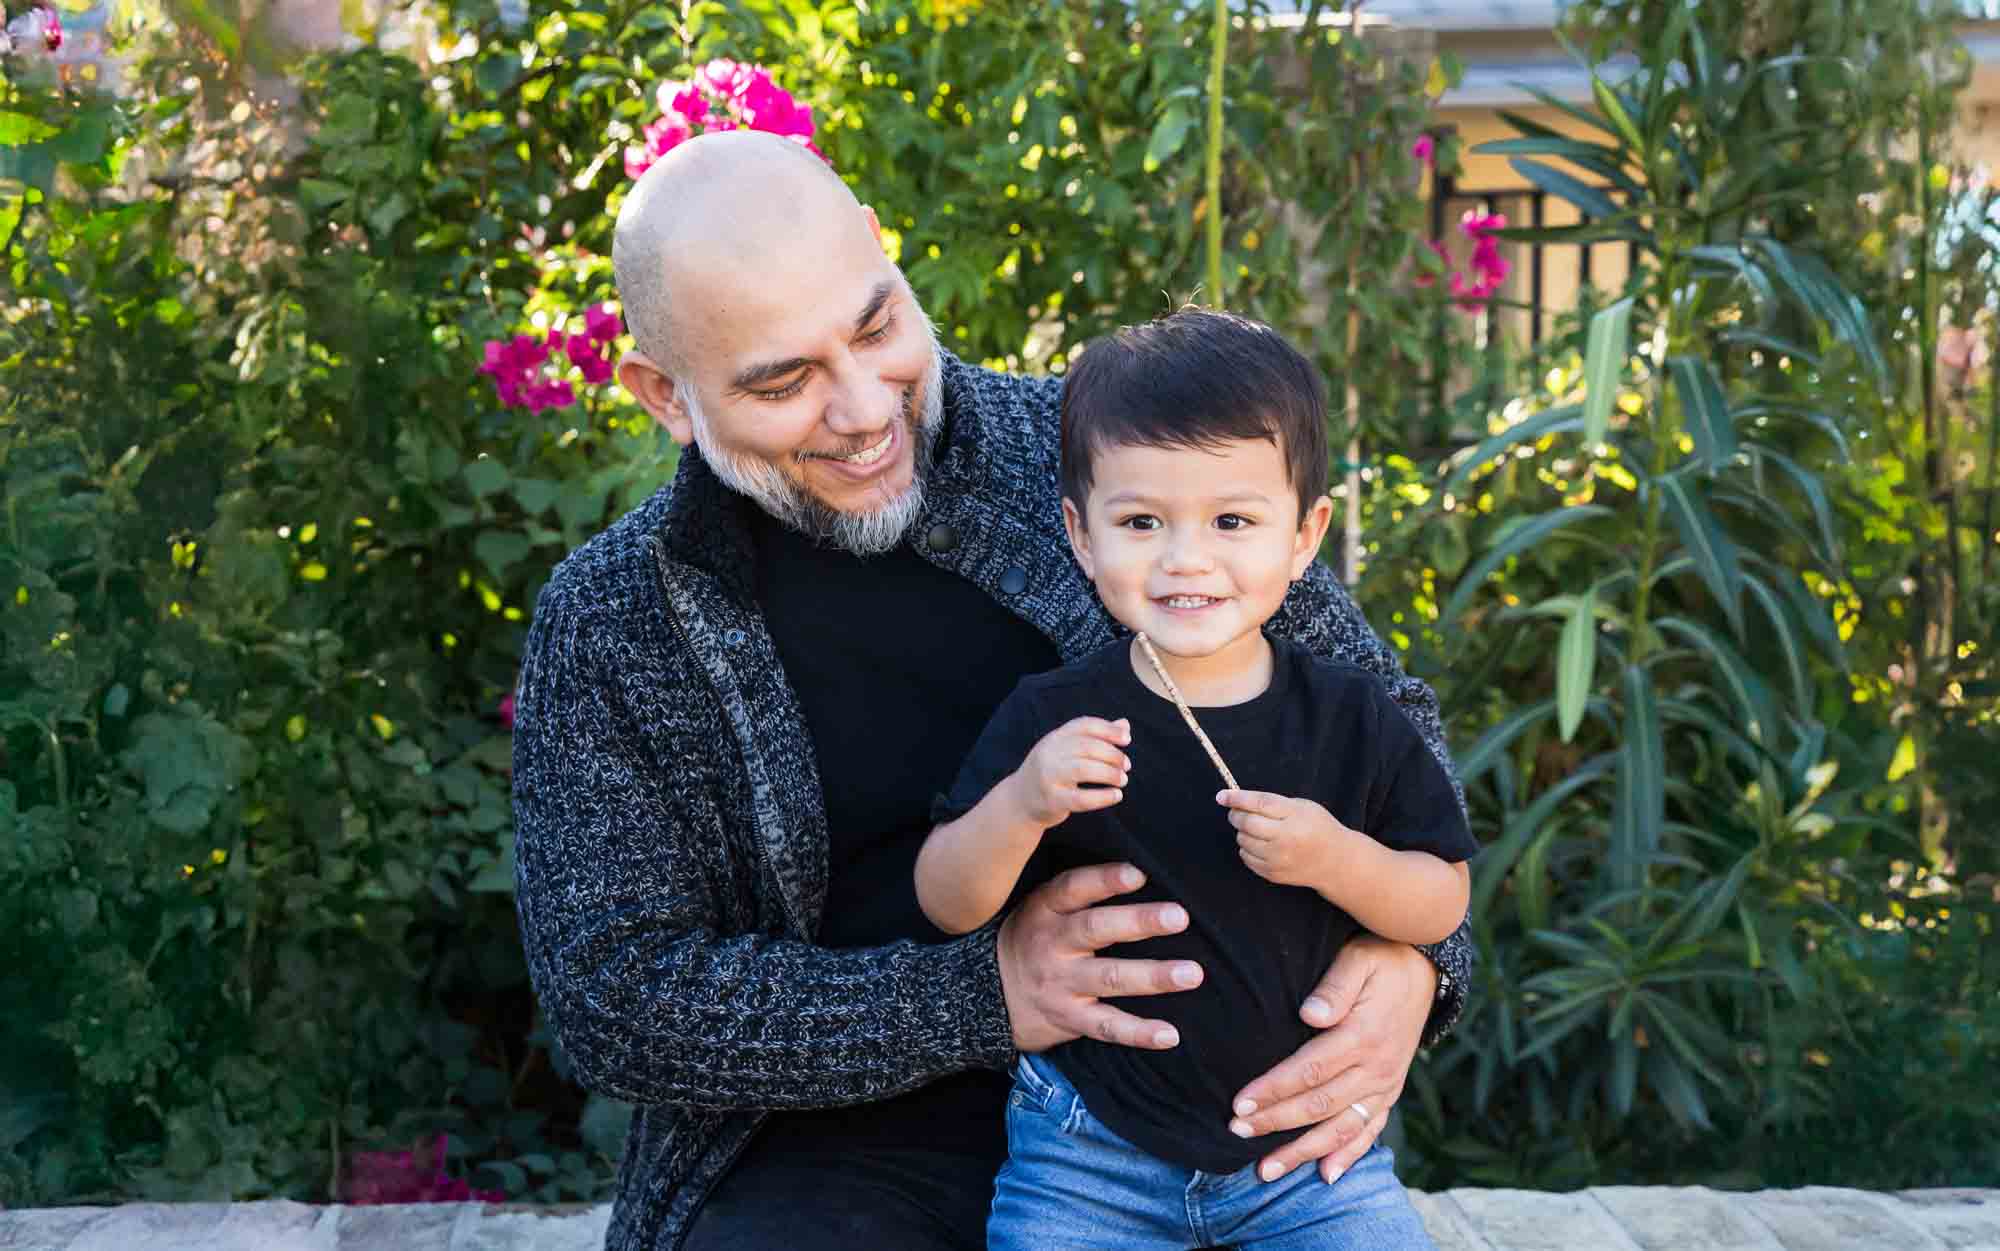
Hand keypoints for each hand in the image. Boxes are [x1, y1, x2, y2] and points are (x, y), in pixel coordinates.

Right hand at [997, 862, 1204, 1053]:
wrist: (986, 995)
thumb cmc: (1032, 939)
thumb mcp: (1041, 907)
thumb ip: (1082, 891)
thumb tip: (1144, 867)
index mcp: (1046, 909)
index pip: (1074, 888)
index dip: (1105, 880)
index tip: (1139, 874)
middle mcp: (1052, 944)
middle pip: (1096, 929)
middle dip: (1139, 922)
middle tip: (1180, 917)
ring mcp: (1060, 983)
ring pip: (1109, 978)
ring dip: (1152, 976)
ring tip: (1192, 973)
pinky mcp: (1069, 1018)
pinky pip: (1106, 1026)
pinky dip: (1138, 1032)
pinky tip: (1170, 1035)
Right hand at [1008, 717, 1130, 827]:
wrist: (1019, 800)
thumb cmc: (1051, 772)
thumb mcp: (1067, 750)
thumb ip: (1095, 737)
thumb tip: (1125, 725)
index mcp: (1055, 738)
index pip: (1084, 725)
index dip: (1108, 730)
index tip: (1127, 740)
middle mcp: (1049, 753)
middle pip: (1087, 747)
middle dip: (1113, 755)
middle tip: (1127, 765)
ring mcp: (1048, 777)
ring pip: (1084, 770)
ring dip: (1110, 774)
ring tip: (1123, 780)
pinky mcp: (1052, 800)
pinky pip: (1081, 798)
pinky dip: (1103, 797)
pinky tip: (1116, 795)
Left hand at [1217, 789, 1349, 888]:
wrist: (1334, 862)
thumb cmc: (1317, 828)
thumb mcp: (1302, 807)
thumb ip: (1273, 803)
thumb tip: (1238, 801)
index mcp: (1295, 817)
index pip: (1259, 804)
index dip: (1237, 798)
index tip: (1222, 796)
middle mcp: (1286, 839)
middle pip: (1247, 823)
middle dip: (1236, 815)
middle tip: (1237, 812)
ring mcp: (1278, 859)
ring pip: (1243, 840)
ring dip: (1243, 832)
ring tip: (1258, 830)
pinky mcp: (1272, 874)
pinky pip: (1246, 857)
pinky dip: (1248, 848)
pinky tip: (1261, 845)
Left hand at [1226, 934, 1436, 1183]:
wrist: (1425, 970)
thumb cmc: (1381, 959)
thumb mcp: (1359, 960)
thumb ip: (1335, 987)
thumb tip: (1309, 1015)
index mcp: (1362, 1036)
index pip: (1309, 1070)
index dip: (1273, 1089)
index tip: (1239, 1103)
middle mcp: (1375, 1068)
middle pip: (1319, 1104)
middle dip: (1275, 1123)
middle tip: (1236, 1132)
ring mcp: (1385, 1084)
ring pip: (1340, 1128)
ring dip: (1303, 1151)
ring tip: (1266, 1170)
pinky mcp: (1390, 1092)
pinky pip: (1370, 1130)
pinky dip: (1349, 1156)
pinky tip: (1325, 1175)